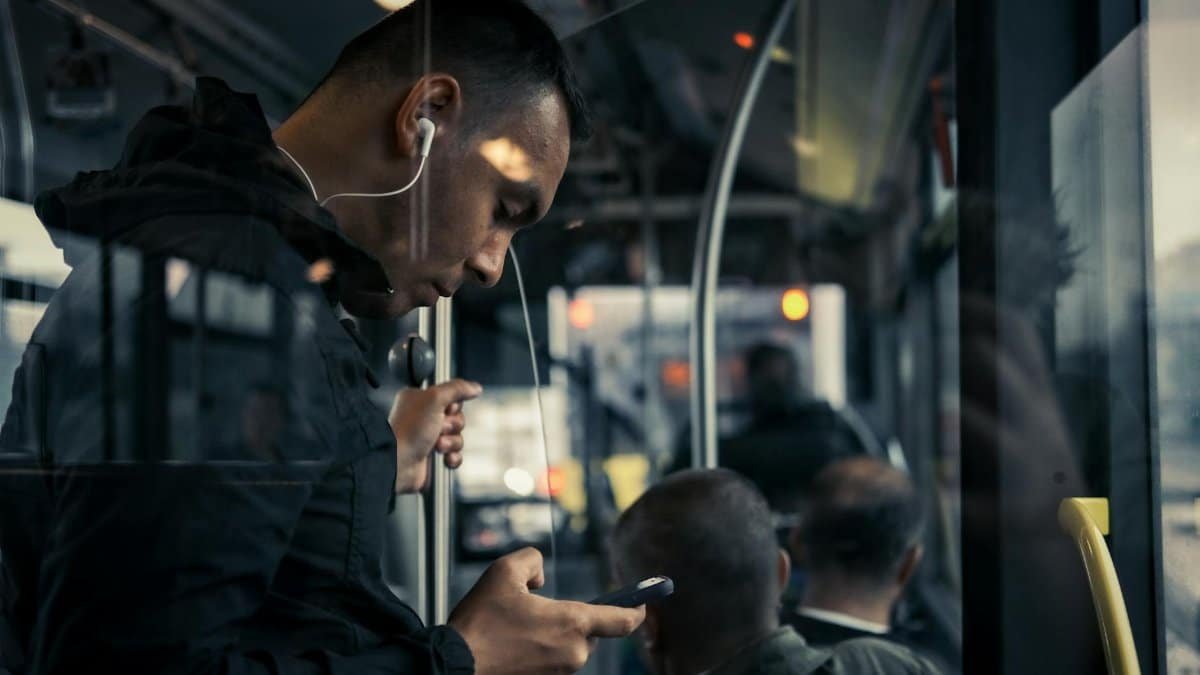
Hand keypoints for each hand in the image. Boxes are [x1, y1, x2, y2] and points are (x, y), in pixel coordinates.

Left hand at [389, 378, 481, 492]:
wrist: (398, 462)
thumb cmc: (410, 429)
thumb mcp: (434, 398)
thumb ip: (456, 388)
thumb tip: (475, 387)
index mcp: (419, 400)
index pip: (450, 397)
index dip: (453, 405)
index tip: (446, 409)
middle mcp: (423, 418)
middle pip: (456, 417)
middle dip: (452, 426)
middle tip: (439, 429)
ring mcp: (427, 438)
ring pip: (457, 437)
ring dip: (451, 442)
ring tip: (436, 446)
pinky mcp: (432, 457)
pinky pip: (455, 455)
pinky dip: (452, 457)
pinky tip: (444, 459)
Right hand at [449, 548, 644, 674]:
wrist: (456, 665)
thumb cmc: (481, 622)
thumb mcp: (505, 571)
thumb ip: (533, 560)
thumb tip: (542, 577)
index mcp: (573, 623)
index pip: (623, 620)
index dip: (638, 609)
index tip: (646, 603)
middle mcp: (574, 652)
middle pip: (589, 630)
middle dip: (570, 616)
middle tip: (535, 608)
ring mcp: (561, 672)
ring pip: (569, 644)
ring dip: (552, 632)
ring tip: (515, 627)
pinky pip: (553, 659)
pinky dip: (540, 647)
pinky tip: (512, 642)